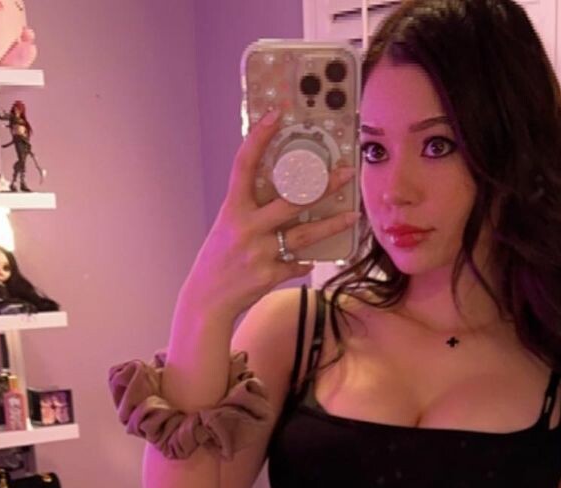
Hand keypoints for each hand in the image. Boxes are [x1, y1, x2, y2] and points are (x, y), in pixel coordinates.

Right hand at [184, 107, 358, 320]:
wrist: (208, 300)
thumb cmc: (219, 259)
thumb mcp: (228, 227)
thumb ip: (251, 211)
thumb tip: (286, 195)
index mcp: (233, 209)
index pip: (244, 165)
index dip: (259, 137)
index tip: (276, 114)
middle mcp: (246, 227)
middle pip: (291, 199)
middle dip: (322, 185)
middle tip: (346, 173)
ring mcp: (259, 252)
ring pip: (304, 233)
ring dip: (332, 225)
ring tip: (352, 215)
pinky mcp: (270, 275)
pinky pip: (298, 263)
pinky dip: (306, 260)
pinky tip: (313, 258)